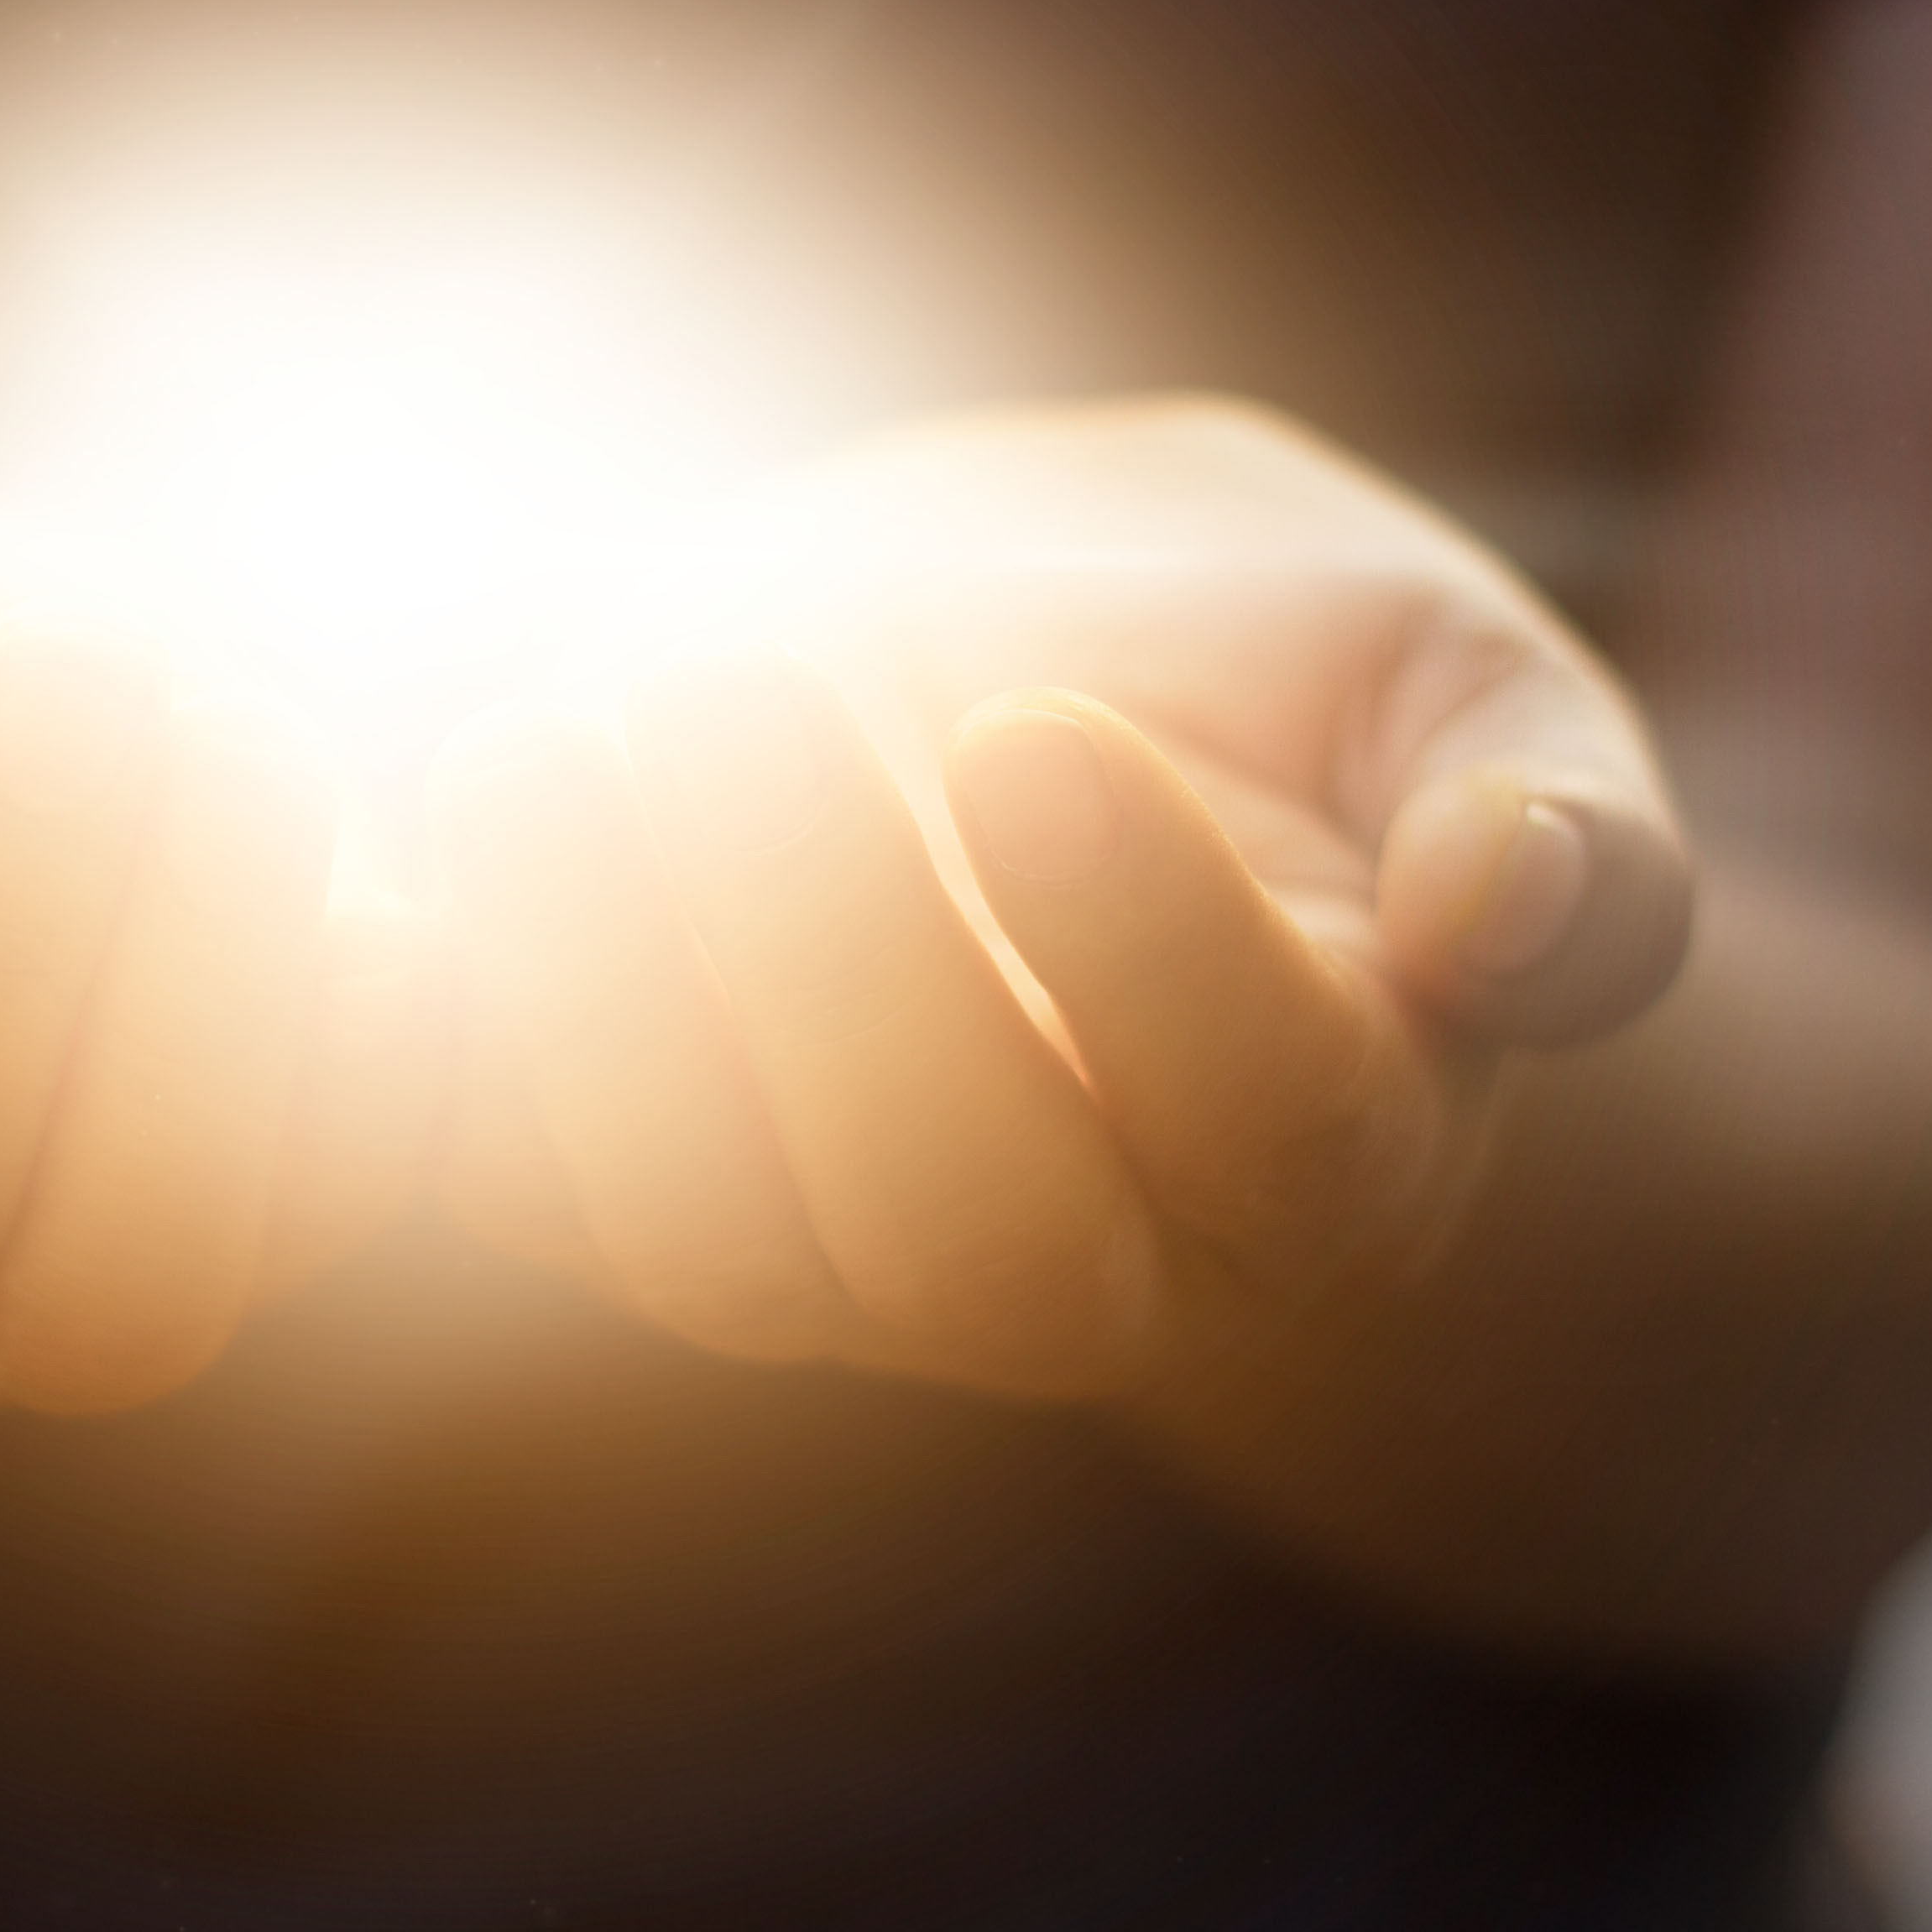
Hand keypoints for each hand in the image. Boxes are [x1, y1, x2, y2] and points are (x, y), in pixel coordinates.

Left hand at [430, 398, 1693, 1397]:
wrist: (984, 671)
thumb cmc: (1246, 670)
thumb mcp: (1441, 673)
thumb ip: (1544, 806)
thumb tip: (1531, 920)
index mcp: (1326, 1125)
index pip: (1273, 1118)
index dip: (1157, 955)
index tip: (1033, 732)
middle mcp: (1089, 1252)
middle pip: (969, 1238)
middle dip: (838, 977)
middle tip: (736, 690)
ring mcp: (829, 1262)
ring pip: (713, 1250)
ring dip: (608, 1007)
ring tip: (543, 741)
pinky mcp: (610, 1203)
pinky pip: (506, 1197)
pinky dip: (432, 1045)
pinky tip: (387, 842)